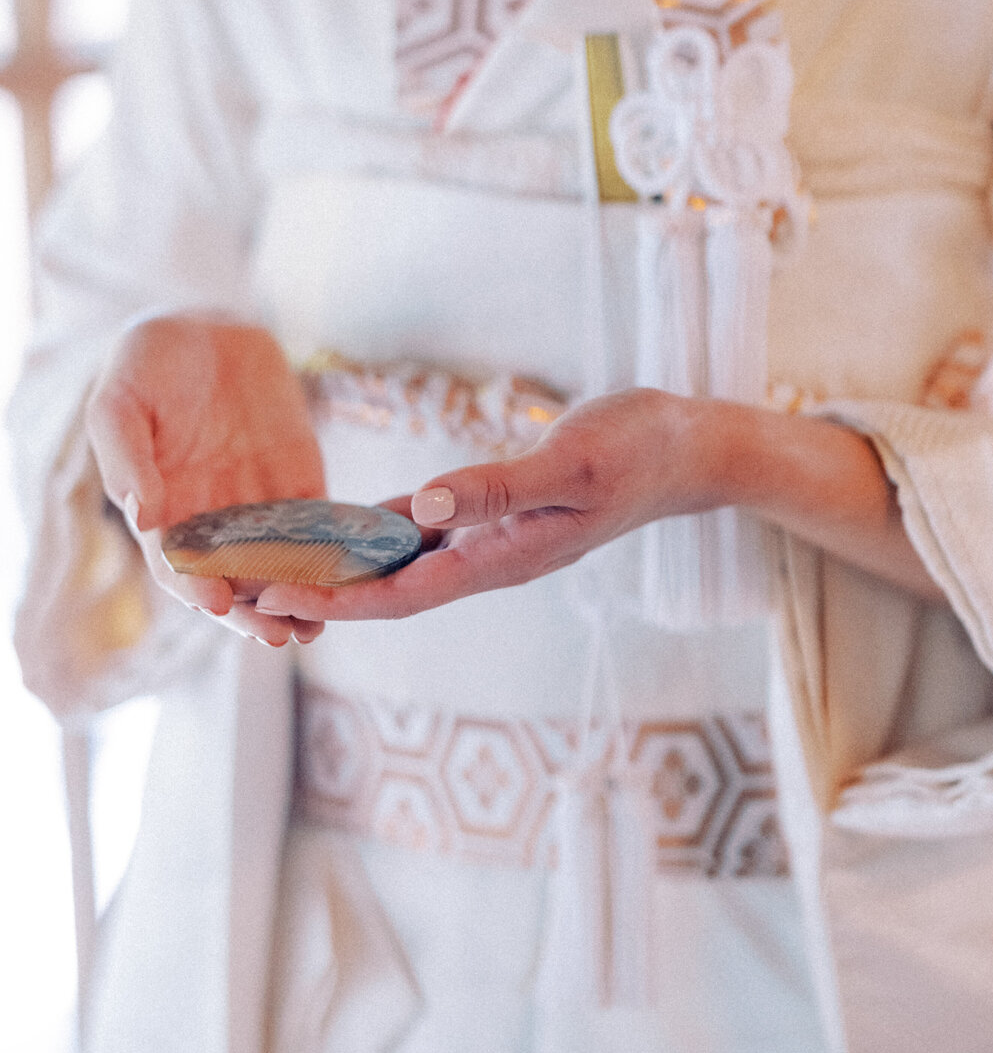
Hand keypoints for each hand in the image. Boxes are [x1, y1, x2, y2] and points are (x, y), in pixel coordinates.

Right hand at [86, 314, 326, 644]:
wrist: (205, 327)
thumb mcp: (119, 403)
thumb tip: (141, 514)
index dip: (194, 588)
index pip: (178, 568)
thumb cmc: (148, 366)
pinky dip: (336, 552)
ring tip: (317, 626)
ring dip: (297, 597)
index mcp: (163, 514)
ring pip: (281, 567)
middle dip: (254, 612)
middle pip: (234, 582)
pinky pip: (321, 524)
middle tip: (279, 635)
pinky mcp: (301, 482)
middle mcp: (213, 521)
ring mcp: (260, 505)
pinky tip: (354, 573)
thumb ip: (125, 458)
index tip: (216, 601)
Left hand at [255, 386, 939, 624]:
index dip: (336, 600)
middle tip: (243, 597)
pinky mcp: (496, 515)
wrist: (689, 451)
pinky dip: (375, 537)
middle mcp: (490, 558)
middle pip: (388, 592)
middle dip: (319, 597)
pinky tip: (338, 530)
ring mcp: (494, 541)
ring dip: (339, 573)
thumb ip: (499, 488)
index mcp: (504, 557)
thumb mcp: (573, 462)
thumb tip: (423, 508)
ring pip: (401, 567)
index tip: (273, 601)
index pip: (404, 593)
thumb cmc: (640, 452)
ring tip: (271, 571)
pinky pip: (424, 535)